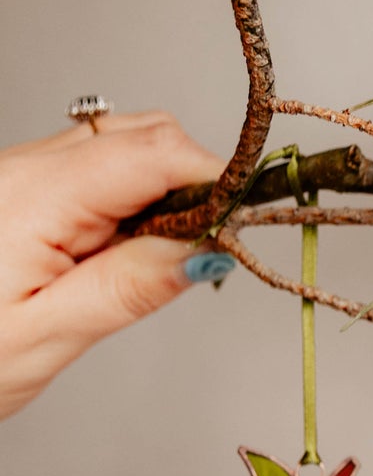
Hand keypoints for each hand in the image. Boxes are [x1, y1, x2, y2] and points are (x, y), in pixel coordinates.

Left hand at [0, 113, 229, 420]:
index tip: (247, 224)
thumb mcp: (42, 341)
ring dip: (163, 190)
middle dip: (195, 181)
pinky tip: (123, 251)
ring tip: (158, 260)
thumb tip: (209, 251)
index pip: (156, 152)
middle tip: (205, 255)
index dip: (216, 179)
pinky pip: (94, 168)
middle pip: (146, 134)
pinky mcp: (18, 186)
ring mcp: (21, 172)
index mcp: (35, 197)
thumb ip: (129, 289)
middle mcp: (27, 168)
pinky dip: (130, 198)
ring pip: (123, 145)